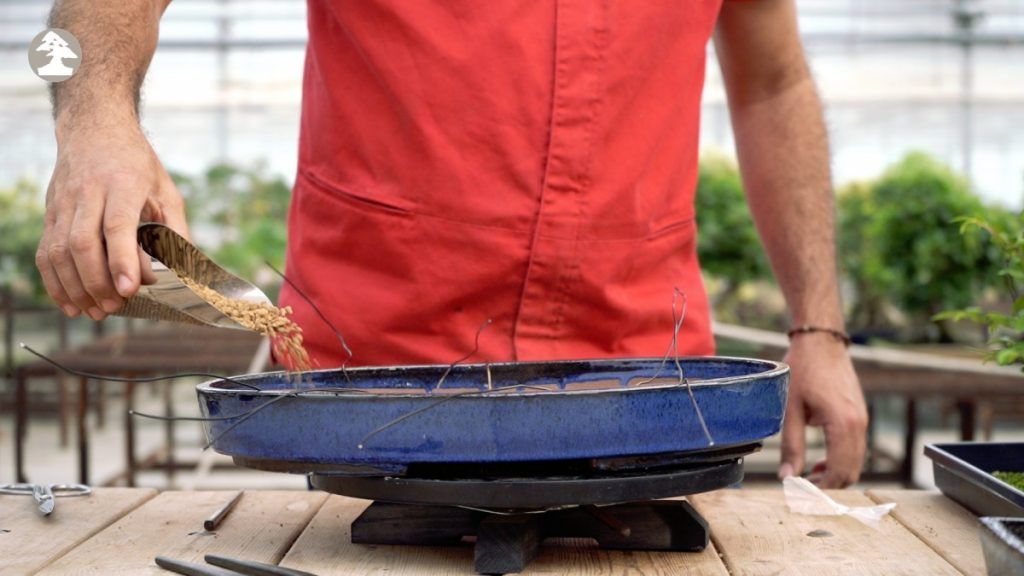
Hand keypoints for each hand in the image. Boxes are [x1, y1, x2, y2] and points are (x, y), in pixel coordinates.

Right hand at [36, 124, 187, 320]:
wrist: (94, 128)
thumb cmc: (137, 163)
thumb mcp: (166, 189)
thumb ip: (175, 229)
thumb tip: (183, 270)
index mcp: (123, 184)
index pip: (117, 226)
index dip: (122, 260)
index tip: (130, 289)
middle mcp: (89, 193)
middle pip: (83, 243)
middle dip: (97, 281)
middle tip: (114, 307)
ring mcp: (64, 203)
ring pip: (60, 250)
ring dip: (75, 286)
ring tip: (95, 311)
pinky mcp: (50, 212)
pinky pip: (46, 251)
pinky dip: (55, 281)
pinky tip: (69, 302)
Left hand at [779, 334, 867, 487]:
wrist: (821, 343)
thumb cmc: (803, 369)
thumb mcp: (790, 409)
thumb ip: (790, 445)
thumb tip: (786, 476)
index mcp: (843, 424)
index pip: (838, 471)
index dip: (819, 489)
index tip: (798, 494)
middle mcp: (859, 425)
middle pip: (851, 472)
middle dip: (828, 487)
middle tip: (801, 490)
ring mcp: (862, 420)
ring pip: (855, 463)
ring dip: (834, 475)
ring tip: (807, 476)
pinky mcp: (859, 417)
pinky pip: (855, 450)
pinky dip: (840, 462)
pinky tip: (818, 461)